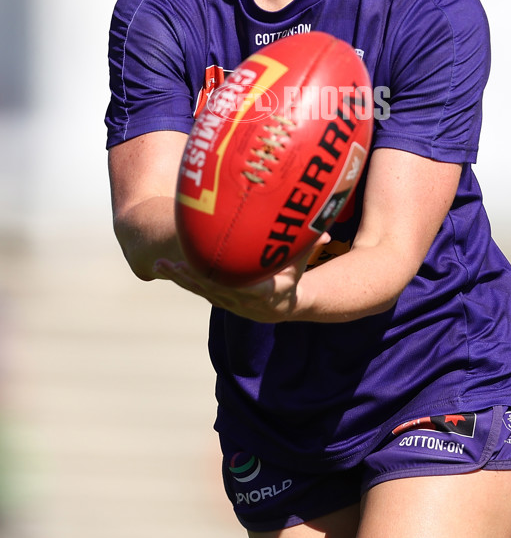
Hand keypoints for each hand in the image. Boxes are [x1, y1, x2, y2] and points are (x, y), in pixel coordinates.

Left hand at [152, 233, 329, 322]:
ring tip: (159, 266)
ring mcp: (230, 303)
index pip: (243, 287)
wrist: (284, 306)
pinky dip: (183, 279)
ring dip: (180, 278)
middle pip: (213, 290)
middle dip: (191, 277)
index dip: (224, 280)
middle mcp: (244, 303)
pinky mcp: (219, 300)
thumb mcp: (300, 262)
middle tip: (170, 263)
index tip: (207, 268)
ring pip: (201, 291)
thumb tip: (324, 231)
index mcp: (264, 294)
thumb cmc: (293, 277)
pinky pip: (198, 290)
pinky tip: (163, 268)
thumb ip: (307, 246)